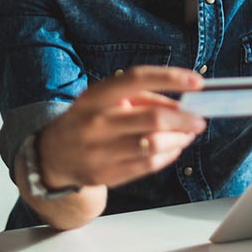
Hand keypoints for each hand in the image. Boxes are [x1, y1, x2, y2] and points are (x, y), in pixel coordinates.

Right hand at [37, 66, 206, 188]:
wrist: (52, 155)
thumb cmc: (90, 119)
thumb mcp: (107, 99)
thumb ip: (143, 98)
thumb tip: (182, 105)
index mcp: (96, 96)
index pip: (136, 79)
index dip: (169, 78)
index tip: (197, 81)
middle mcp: (95, 122)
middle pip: (152, 118)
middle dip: (184, 119)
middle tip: (199, 119)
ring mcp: (99, 151)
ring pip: (154, 145)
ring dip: (180, 139)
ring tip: (188, 134)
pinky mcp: (106, 174)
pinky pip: (149, 165)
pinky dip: (169, 155)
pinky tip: (173, 148)